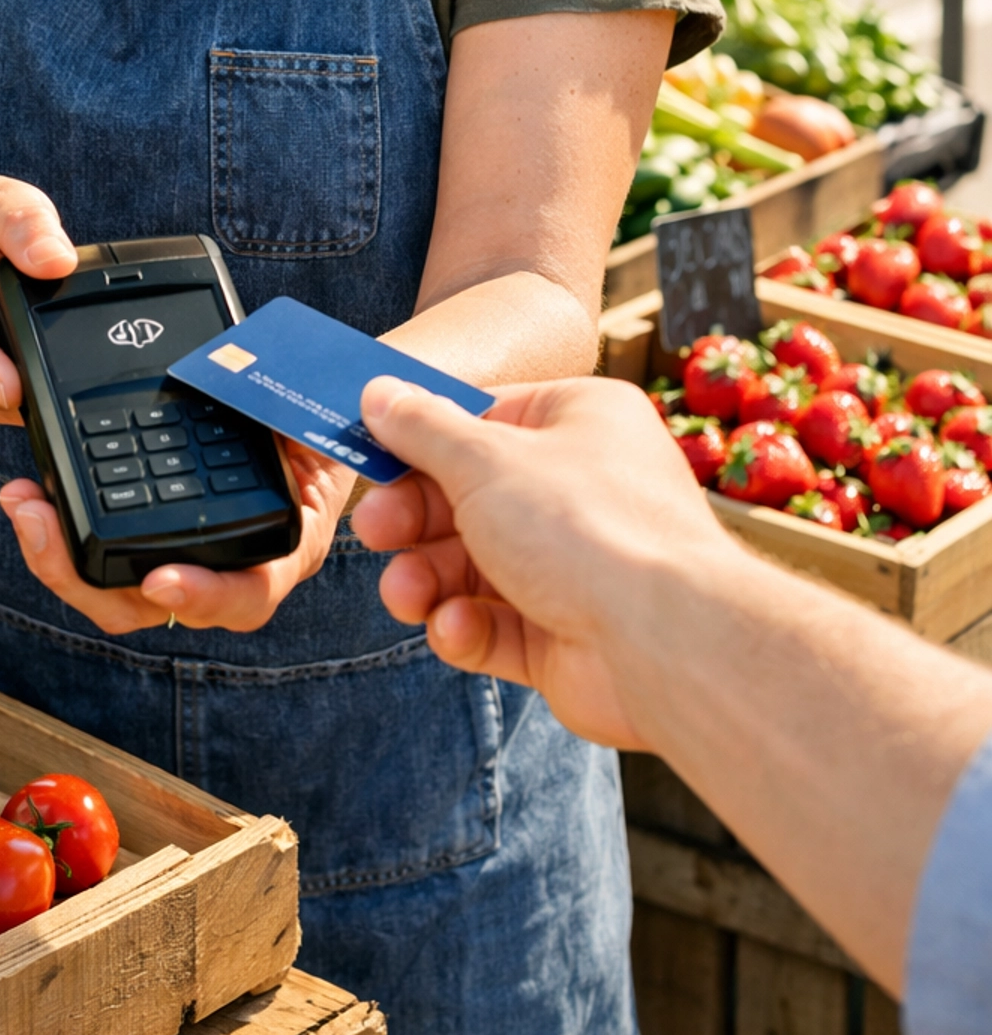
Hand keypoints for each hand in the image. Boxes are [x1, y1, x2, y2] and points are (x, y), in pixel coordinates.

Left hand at [0, 443, 352, 636]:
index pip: (244, 595)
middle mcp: (224, 568)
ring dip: (56, 556)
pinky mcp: (145, 535)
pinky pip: (101, 552)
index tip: (161, 580)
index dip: (204, 595)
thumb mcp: (320, 421)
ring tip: (23, 503)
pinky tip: (32, 495)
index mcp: (279, 552)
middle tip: (39, 523)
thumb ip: (294, 415)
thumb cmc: (318, 425)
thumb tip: (259, 388)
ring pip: (112, 588)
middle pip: (148, 606)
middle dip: (83, 577)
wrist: (309, 420)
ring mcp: (179, 556)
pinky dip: (62, 531)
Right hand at [351, 375, 732, 747]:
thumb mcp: (484, 459)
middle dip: (416, 521)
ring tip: (406, 593)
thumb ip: (423, 429)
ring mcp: (576, 567)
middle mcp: (583, 489)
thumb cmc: (586, 527)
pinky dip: (466, 628)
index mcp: (579, 422)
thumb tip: (379, 393)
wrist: (665, 641)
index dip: (421, 440)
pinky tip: (455, 628)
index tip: (369, 457)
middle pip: (471, 498)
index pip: (483, 419)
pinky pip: (496, 625)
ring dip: (428, 579)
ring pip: (475, 567)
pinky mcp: (566, 635)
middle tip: (375, 533)